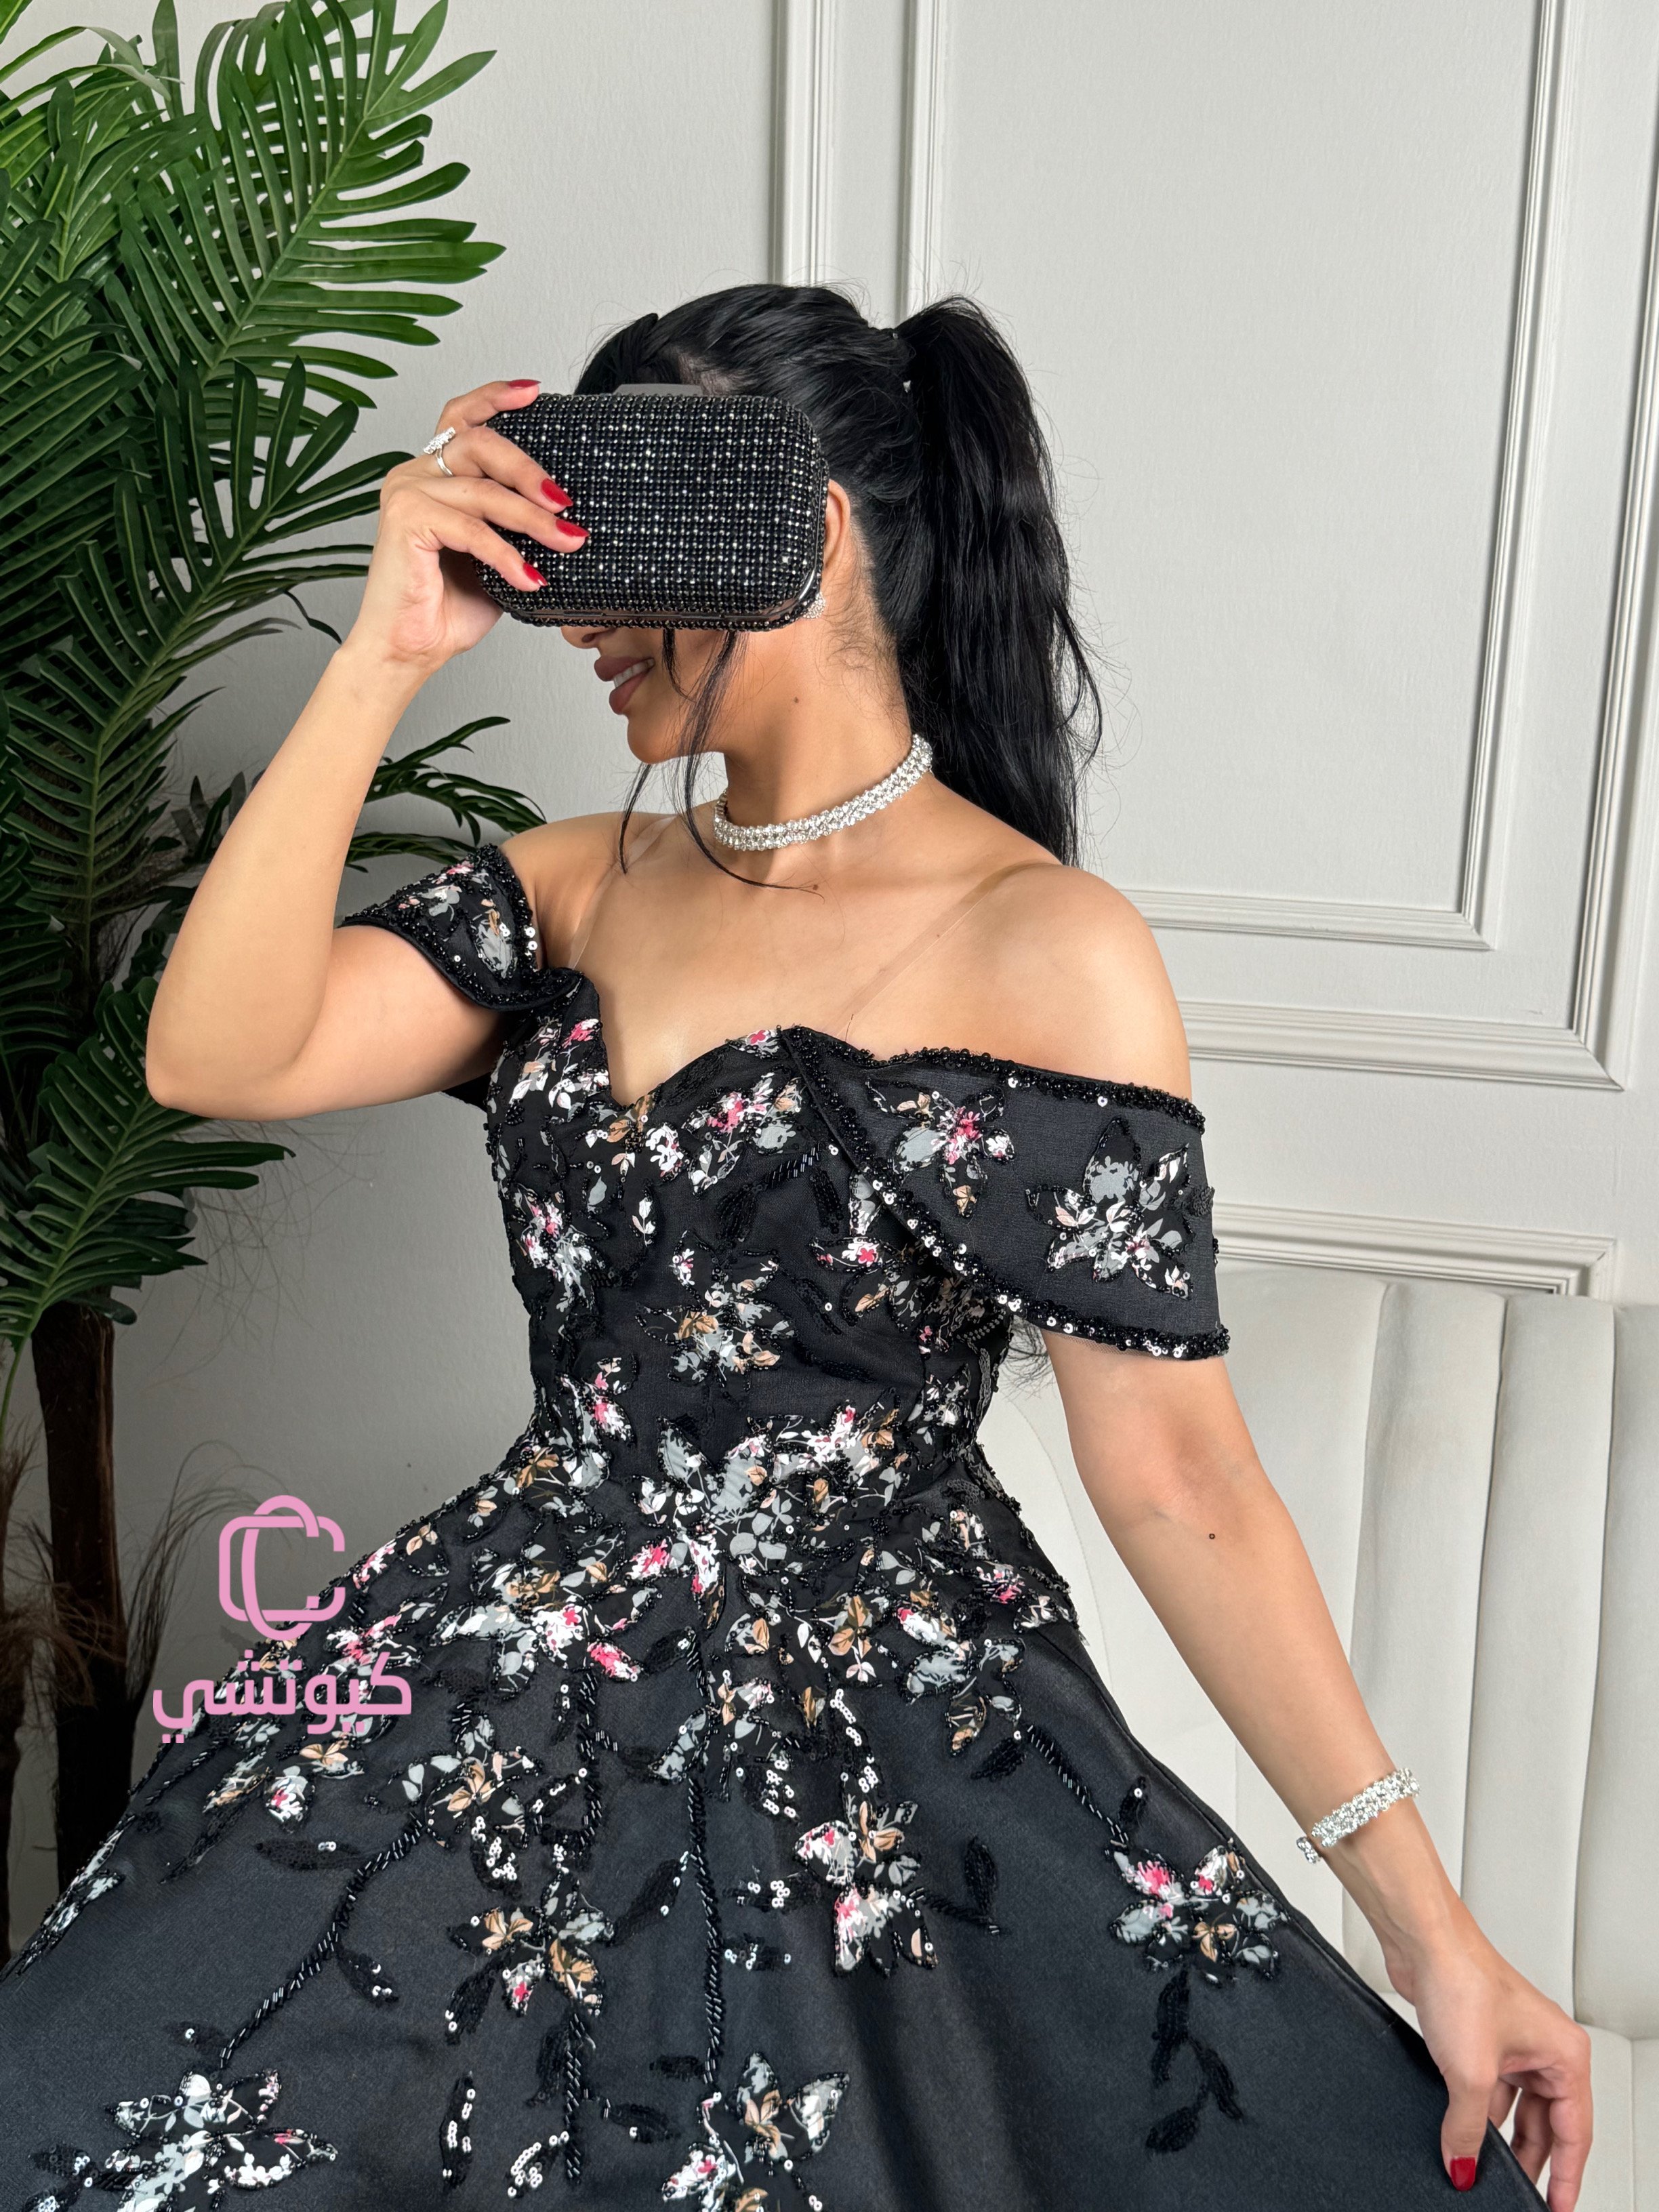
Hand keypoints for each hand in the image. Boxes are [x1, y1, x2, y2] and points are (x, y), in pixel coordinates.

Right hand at [342, 378, 586, 675]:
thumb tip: (568, 516)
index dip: (496, 398)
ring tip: (566, 542)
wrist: (410, 650)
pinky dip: (506, 553)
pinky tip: (530, 578)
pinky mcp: (405, 519)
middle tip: (566, 503)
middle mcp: (415, 474)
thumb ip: (516, 526)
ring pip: (483, 490)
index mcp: (435, 475)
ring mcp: (406, 492)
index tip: (534, 392)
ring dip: (532, 519)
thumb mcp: (497, 557)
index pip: (463, 417)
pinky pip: (471, 528)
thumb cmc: (447, 606)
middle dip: (530, 471)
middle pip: (481, 444)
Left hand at [1380, 1901, 1591, 2204]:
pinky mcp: (1480, 2037)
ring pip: (1514, 2108)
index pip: (1574, 2133)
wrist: (1421, 1941)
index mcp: (1564, 2054)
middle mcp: (1544, 2048)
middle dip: (1528, 2158)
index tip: (1557, 2207)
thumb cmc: (1461, 1980)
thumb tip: (1462, 2166)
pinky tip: (1462, 2135)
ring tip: (1482, 2169)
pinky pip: (1488, 2090)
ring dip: (1497, 2137)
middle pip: (1545, 2123)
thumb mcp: (1469, 2074)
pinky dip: (1477, 2114)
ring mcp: (1512, 2042)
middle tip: (1516, 2193)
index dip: (1565, 2176)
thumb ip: (1468, 2131)